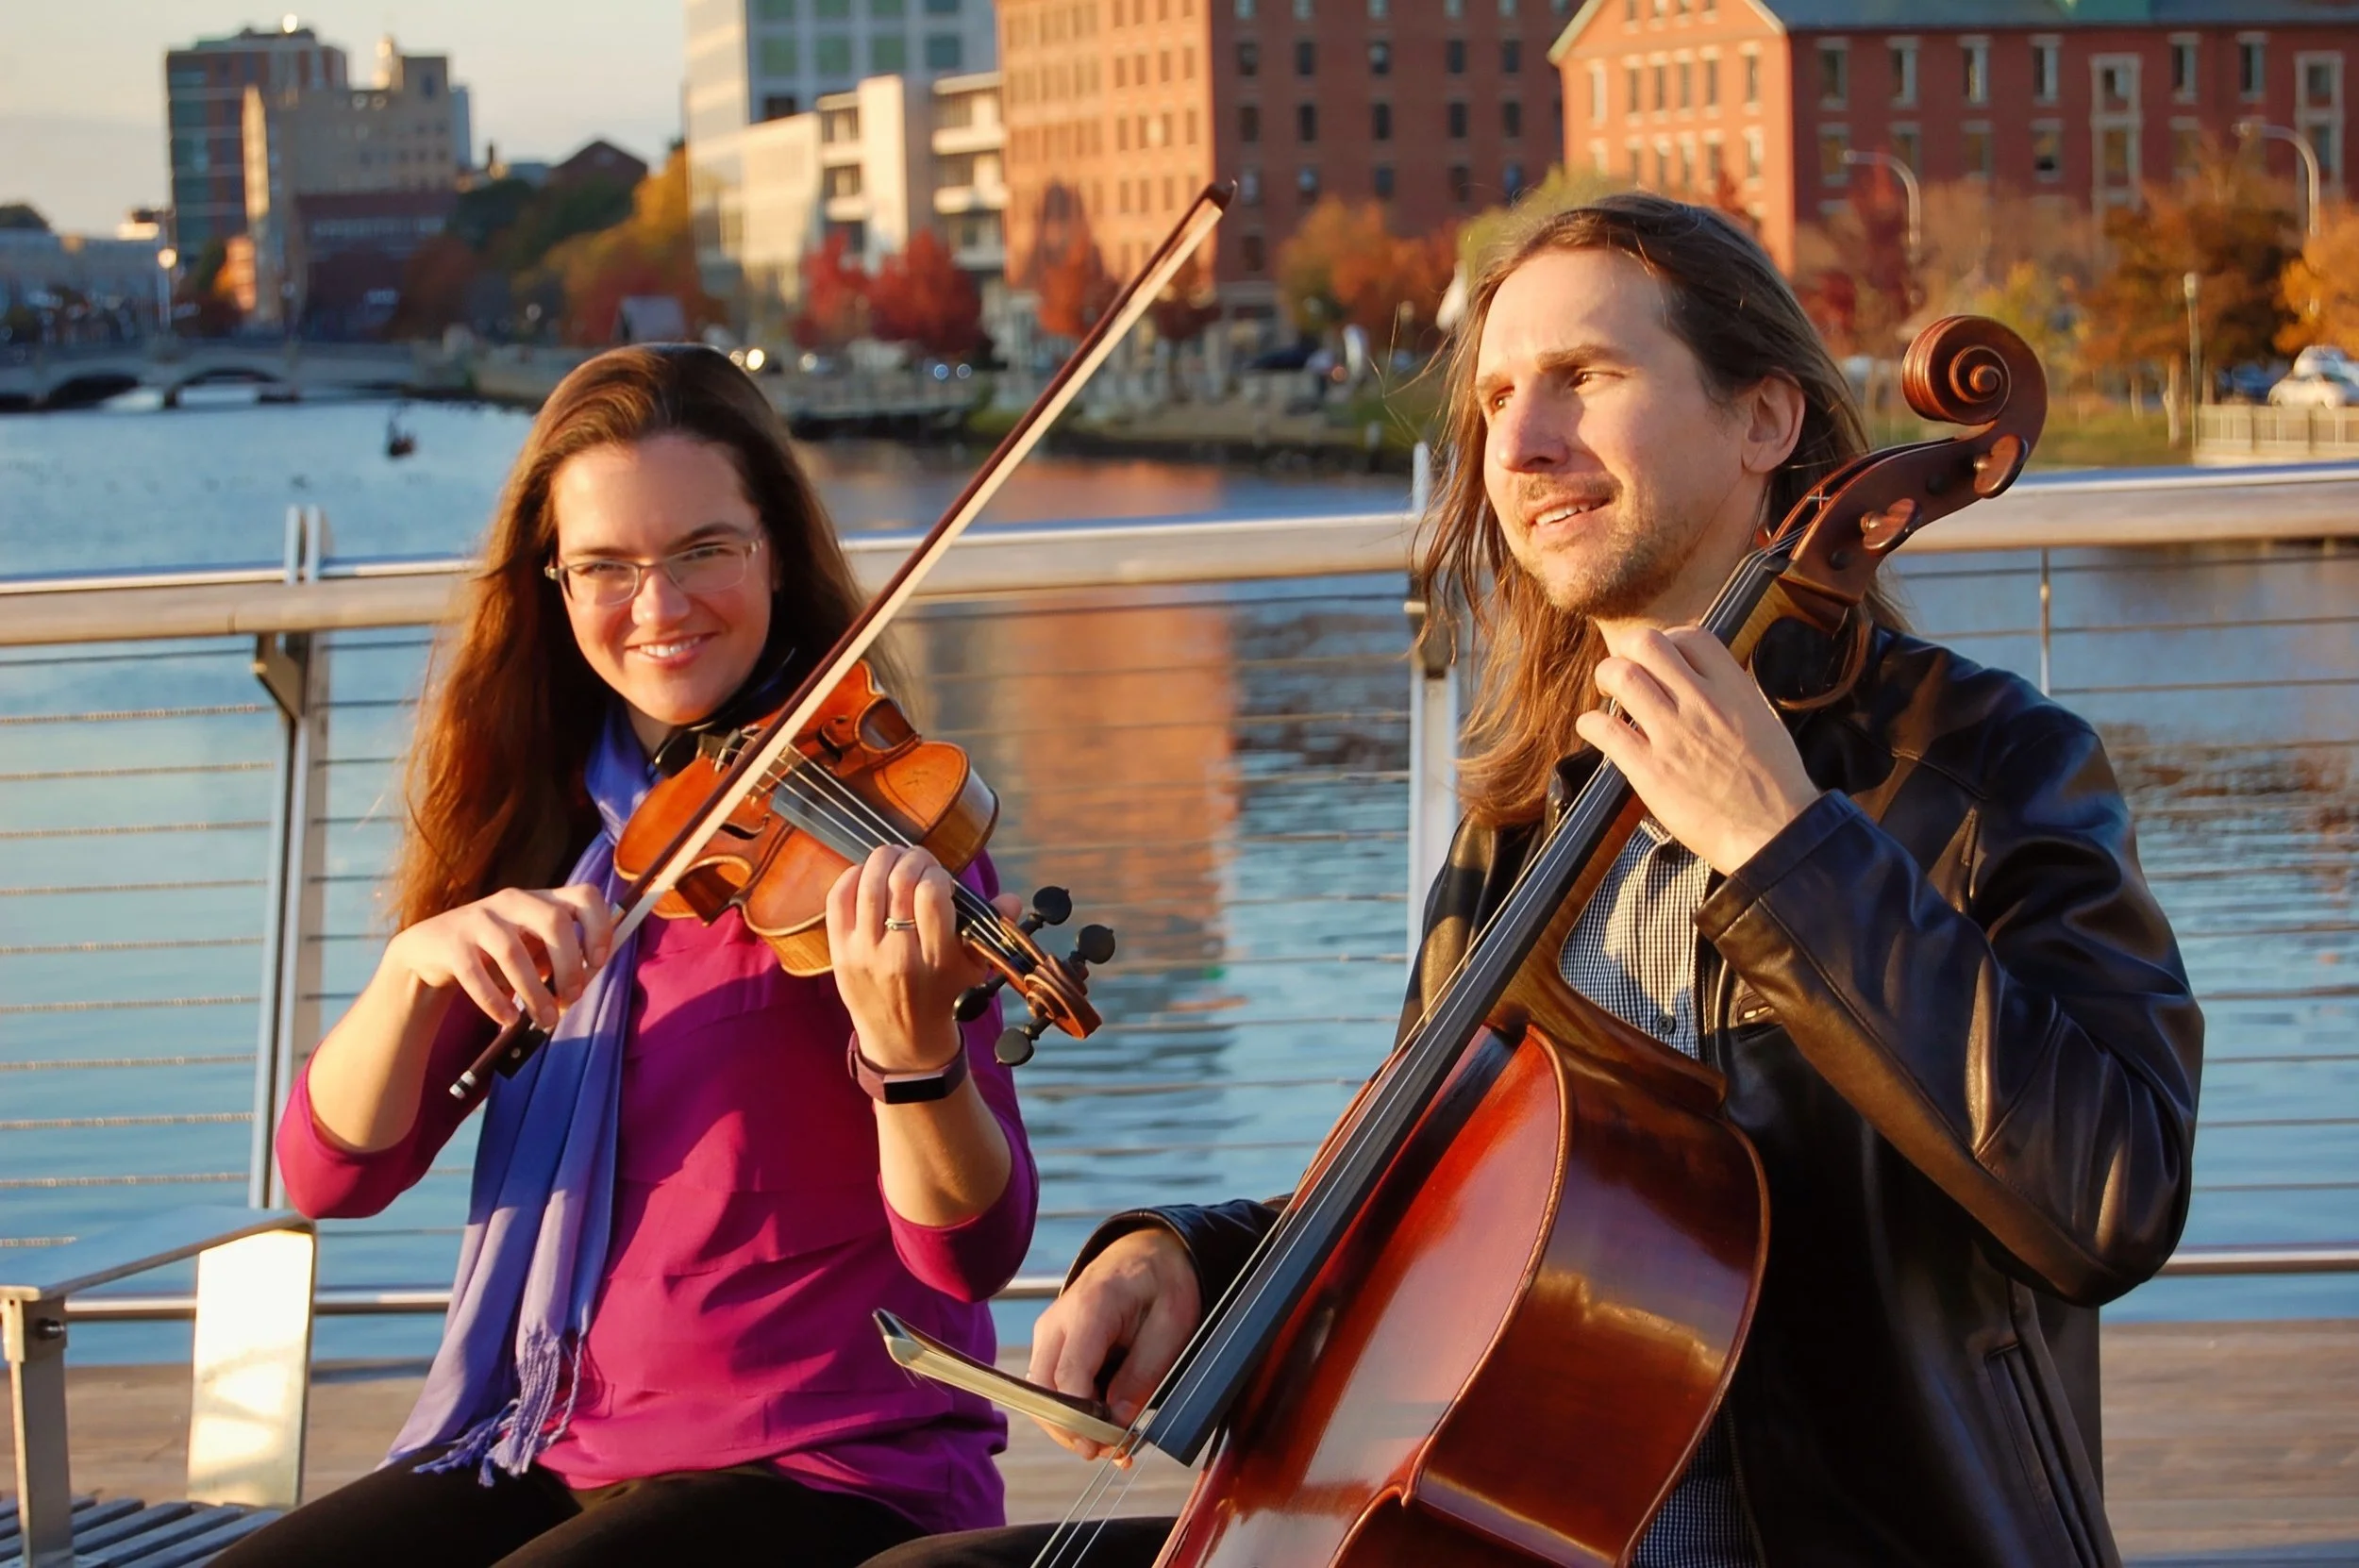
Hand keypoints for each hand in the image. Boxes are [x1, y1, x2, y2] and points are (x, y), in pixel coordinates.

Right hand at [384, 885, 615, 1031]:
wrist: (431, 950)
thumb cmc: (496, 952)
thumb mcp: (532, 948)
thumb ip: (560, 960)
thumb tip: (581, 985)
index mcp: (542, 900)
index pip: (585, 895)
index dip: (599, 926)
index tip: (598, 962)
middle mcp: (513, 901)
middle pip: (553, 921)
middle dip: (568, 965)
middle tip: (571, 998)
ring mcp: (479, 918)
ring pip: (513, 952)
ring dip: (534, 992)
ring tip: (544, 1020)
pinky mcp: (451, 943)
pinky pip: (475, 974)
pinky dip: (495, 1002)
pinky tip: (508, 1020)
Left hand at [826, 846, 1016, 1072]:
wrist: (902, 1039)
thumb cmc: (943, 994)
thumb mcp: (974, 967)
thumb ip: (990, 927)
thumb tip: (1012, 899)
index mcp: (937, 959)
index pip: (933, 895)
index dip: (937, 874)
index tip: (941, 878)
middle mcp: (899, 956)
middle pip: (900, 882)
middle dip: (912, 859)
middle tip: (918, 859)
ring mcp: (864, 954)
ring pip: (868, 884)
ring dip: (883, 859)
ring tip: (894, 857)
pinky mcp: (839, 952)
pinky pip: (839, 899)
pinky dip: (853, 875)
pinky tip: (867, 874)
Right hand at [1028, 1227, 1202, 1461]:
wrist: (1147, 1254)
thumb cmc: (1163, 1283)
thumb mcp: (1172, 1324)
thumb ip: (1144, 1372)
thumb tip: (1118, 1421)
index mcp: (1090, 1307)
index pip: (1068, 1374)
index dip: (1081, 1419)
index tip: (1105, 1446)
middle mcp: (1057, 1321)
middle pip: (1043, 1391)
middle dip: (1071, 1431)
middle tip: (1112, 1454)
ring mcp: (1050, 1333)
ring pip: (1042, 1396)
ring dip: (1072, 1427)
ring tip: (1115, 1447)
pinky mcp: (1053, 1346)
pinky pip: (1053, 1388)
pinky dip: (1074, 1413)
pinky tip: (1104, 1429)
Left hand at [1573, 624, 1822, 874]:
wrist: (1775, 831)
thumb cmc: (1773, 782)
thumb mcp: (1762, 719)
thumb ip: (1730, 693)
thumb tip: (1702, 678)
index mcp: (1733, 688)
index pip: (1690, 635)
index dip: (1668, 641)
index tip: (1661, 661)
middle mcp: (1701, 702)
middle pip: (1647, 643)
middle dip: (1628, 653)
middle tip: (1625, 674)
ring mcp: (1673, 734)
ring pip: (1621, 676)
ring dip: (1607, 680)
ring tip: (1610, 696)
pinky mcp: (1650, 769)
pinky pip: (1604, 729)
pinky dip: (1591, 724)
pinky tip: (1597, 732)